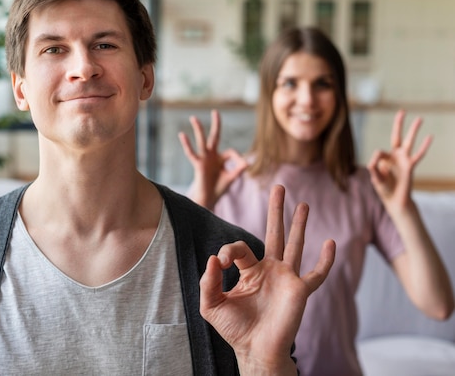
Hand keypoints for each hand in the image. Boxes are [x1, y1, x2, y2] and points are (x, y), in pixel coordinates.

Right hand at [178, 109, 248, 208]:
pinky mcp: (198, 164)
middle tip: (215, 111)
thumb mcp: (232, 177)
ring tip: (194, 118)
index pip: (231, 152)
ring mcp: (204, 159)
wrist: (209, 199)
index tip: (242, 165)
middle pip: (214, 136)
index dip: (238, 158)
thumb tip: (248, 161)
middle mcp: (212, 156)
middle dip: (216, 125)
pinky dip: (186, 144)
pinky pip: (191, 153)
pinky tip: (182, 135)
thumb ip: (239, 169)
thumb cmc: (219, 189)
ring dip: (198, 129)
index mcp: (220, 159)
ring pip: (202, 141)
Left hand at [199, 185, 334, 373]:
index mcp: (249, 271)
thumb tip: (213, 258)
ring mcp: (286, 279)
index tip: (220, 262)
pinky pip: (316, 274)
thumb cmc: (234, 329)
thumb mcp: (211, 304)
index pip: (239, 248)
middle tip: (278, 187)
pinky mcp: (299, 291)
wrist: (254, 351)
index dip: (228, 250)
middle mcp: (269, 270)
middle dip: (276, 210)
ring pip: (295, 245)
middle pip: (274, 233)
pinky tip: (330, 243)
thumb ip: (208, 281)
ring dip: (299, 224)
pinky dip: (325, 260)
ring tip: (303, 203)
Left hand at [367, 110, 431, 210]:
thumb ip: (373, 166)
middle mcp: (395, 156)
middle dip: (399, 124)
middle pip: (397, 136)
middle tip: (402, 111)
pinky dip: (424, 146)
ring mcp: (404, 159)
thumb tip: (377, 153)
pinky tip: (430, 136)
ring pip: (409, 141)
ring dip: (413, 130)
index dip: (377, 161)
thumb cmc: (384, 188)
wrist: (394, 200)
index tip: (378, 172)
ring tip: (420, 118)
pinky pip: (419, 154)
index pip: (379, 152)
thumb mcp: (375, 178)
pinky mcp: (411, 166)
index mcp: (384, 158)